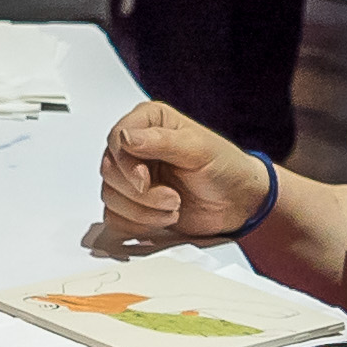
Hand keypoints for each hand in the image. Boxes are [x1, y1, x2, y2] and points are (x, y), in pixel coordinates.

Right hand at [97, 101, 275, 242]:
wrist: (238, 203)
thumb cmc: (225, 168)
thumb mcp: (198, 149)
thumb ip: (160, 141)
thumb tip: (125, 138)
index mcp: (149, 122)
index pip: (115, 138)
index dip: (126, 163)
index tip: (145, 181)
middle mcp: (136, 147)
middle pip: (109, 170)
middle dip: (140, 193)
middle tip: (173, 198)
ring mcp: (131, 177)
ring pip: (110, 196)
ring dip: (142, 211)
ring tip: (175, 208)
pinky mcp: (133, 203)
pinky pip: (115, 218)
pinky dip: (137, 224)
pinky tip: (163, 219)